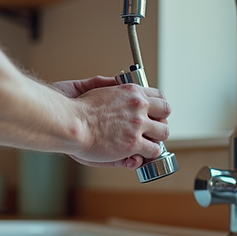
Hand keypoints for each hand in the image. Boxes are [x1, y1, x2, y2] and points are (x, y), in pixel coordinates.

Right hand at [52, 76, 171, 169]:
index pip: (159, 96)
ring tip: (148, 143)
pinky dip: (149, 153)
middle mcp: (139, 105)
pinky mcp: (133, 143)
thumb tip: (116, 81)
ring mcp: (138, 125)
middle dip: (160, 121)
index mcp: (131, 91)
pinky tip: (141, 154)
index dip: (158, 107)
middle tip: (152, 129)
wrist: (70, 123)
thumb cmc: (78, 109)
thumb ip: (110, 85)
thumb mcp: (96, 87)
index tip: (154, 113)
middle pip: (166, 112)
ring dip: (157, 138)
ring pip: (164, 132)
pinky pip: (154, 150)